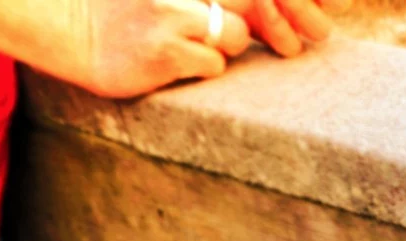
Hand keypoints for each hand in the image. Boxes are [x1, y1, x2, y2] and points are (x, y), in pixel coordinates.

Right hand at [0, 0, 347, 99]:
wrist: (74, 30)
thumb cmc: (131, 11)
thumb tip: (277, 18)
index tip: (331, 8)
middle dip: (290, 17)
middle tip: (315, 34)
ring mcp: (173, 11)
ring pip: (235, 32)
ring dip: (230, 43)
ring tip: (194, 41)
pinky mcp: (166, 48)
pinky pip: (213, 63)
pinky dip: (206, 66)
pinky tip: (177, 62)